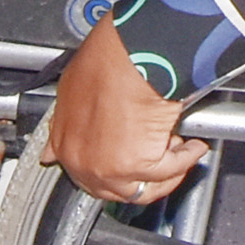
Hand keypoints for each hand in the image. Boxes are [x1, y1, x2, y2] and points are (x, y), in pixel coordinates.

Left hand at [39, 20, 209, 205]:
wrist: (130, 55)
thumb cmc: (106, 61)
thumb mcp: (70, 91)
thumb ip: (66, 125)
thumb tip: (52, 151)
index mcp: (65, 144)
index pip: (85, 176)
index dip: (113, 173)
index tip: (129, 170)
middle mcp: (83, 162)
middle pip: (116, 190)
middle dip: (141, 178)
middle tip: (160, 160)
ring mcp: (109, 168)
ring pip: (143, 189)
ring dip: (165, 172)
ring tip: (180, 151)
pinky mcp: (137, 165)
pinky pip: (170, 170)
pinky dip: (187, 158)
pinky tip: (193, 147)